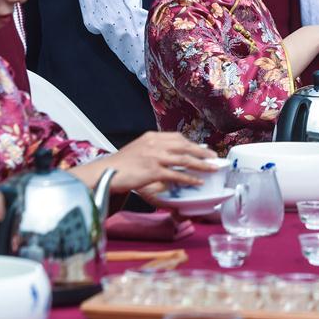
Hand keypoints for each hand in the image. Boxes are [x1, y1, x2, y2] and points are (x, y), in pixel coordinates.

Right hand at [94, 132, 217, 192]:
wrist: (105, 172)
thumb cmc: (120, 165)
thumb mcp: (137, 150)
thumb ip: (152, 150)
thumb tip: (167, 158)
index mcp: (151, 137)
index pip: (177, 137)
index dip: (192, 143)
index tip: (202, 148)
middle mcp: (155, 144)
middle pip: (184, 146)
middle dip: (201, 152)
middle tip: (214, 157)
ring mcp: (154, 156)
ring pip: (184, 159)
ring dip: (201, 164)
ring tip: (212, 168)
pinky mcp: (153, 171)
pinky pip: (176, 174)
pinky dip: (189, 178)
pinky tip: (198, 182)